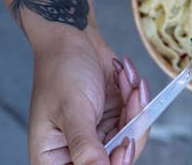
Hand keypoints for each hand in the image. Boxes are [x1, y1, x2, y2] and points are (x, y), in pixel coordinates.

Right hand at [28, 30, 149, 164]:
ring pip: (133, 133)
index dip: (114, 162)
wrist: (73, 38)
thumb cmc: (61, 71)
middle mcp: (78, 149)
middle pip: (119, 156)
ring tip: (125, 77)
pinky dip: (135, 94)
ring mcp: (99, 133)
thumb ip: (86, 145)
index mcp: (55, 157)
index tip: (126, 143)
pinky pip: (136, 114)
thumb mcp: (72, 109)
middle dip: (132, 123)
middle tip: (134, 95)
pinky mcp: (114, 116)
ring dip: (135, 103)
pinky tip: (125, 74)